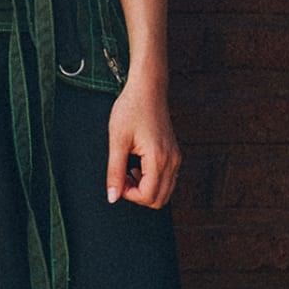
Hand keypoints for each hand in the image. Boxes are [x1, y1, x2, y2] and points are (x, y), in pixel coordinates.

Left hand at [105, 77, 180, 209]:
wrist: (148, 88)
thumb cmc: (131, 109)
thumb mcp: (117, 140)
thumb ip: (115, 172)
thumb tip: (112, 197)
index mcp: (159, 159)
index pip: (148, 196)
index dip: (129, 195)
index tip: (117, 179)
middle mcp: (172, 161)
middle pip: (159, 200)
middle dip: (138, 195)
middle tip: (122, 177)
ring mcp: (176, 158)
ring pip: (165, 192)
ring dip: (145, 189)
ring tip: (129, 171)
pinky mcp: (174, 153)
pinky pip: (167, 180)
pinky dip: (152, 180)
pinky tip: (138, 165)